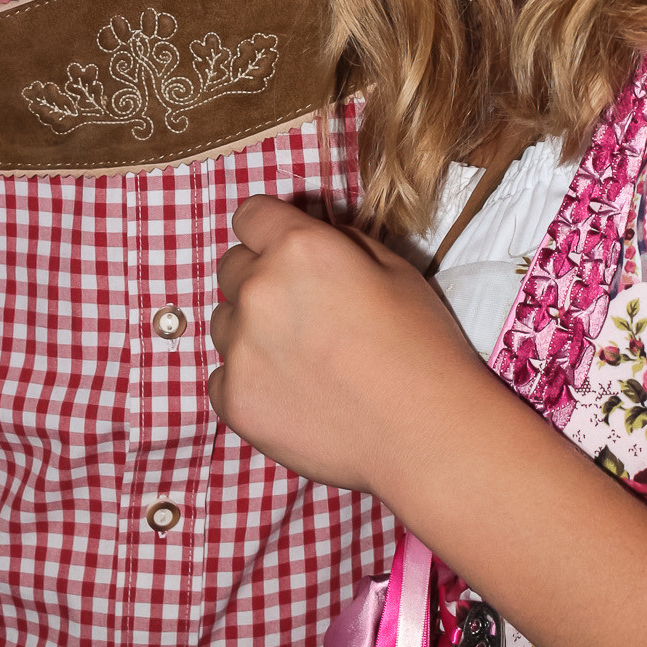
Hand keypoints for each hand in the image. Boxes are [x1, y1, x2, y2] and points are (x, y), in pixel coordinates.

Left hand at [207, 196, 489, 495]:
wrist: (424, 431)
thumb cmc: (421, 342)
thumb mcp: (393, 267)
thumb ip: (338, 243)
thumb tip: (311, 240)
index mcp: (299, 247)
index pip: (250, 215)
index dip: (269, 229)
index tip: (285, 249)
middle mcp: (259, 289)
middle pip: (232, 267)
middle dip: (260, 277)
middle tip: (302, 309)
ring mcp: (239, 348)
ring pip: (224, 322)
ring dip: (251, 329)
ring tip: (300, 358)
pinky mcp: (234, 401)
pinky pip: (222, 375)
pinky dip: (249, 379)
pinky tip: (292, 393)